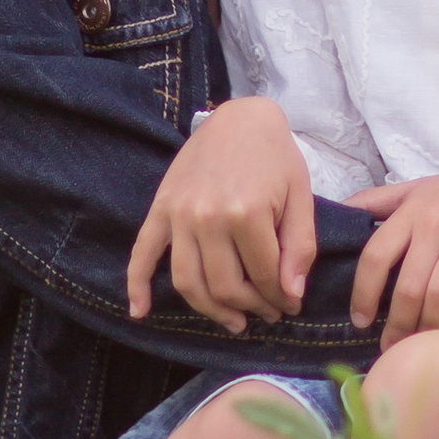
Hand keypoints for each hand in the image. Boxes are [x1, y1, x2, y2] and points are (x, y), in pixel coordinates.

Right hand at [125, 98, 319, 332]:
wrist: (241, 117)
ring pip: (188, 282)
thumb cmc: (276, 156)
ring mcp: (178, 214)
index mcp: (246, 213)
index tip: (290, 306)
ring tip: (234, 322)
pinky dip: (137, 285)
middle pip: (225, 286)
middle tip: (267, 314)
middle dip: (251, 307)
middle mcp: (207, 217)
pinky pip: (142, 253)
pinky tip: (140, 311)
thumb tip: (291, 295)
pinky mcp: (160, 209)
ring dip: (210, 311)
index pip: (263, 276)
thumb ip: (299, 247)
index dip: (280, 298)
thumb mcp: (301, 196)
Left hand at [346, 151, 438, 345]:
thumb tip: (337, 210)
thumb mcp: (419, 188)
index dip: (364, 293)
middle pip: (407, 285)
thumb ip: (379, 200)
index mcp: (412, 211)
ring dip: (431, 324)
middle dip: (398, 324)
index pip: (375, 256)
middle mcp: (437, 222)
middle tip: (394, 346)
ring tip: (427, 342)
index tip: (361, 321)